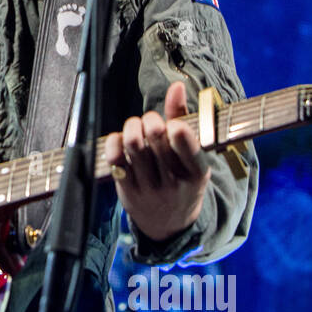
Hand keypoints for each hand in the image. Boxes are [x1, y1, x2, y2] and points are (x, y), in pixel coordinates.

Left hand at [102, 81, 211, 241]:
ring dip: (132, 127)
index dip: (177, 129)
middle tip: (149, 120)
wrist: (170, 225)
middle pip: (156, 139)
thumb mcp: (192, 157)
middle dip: (150, 120)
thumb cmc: (182, 180)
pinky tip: (120, 138)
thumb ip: (183, 119)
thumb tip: (177, 86)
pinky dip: (114, 141)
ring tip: (135, 126)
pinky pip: (115, 160)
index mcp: (197, 173)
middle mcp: (173, 182)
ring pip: (134, 146)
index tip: (172, 124)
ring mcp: (149, 188)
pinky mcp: (127, 190)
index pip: (188, 149)